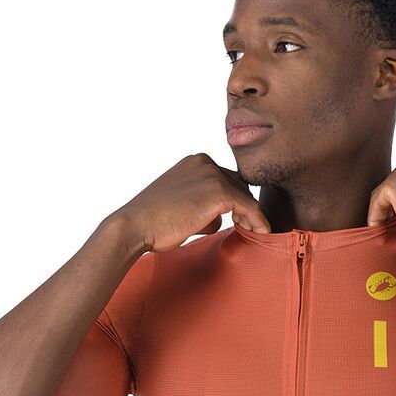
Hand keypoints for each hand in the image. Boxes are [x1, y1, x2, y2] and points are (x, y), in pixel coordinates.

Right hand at [111, 153, 271, 253]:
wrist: (135, 225)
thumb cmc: (153, 223)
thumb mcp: (180, 207)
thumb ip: (201, 207)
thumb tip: (217, 220)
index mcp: (195, 162)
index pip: (225, 179)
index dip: (234, 201)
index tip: (239, 220)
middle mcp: (205, 161)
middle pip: (238, 185)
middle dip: (244, 207)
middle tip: (248, 229)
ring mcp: (212, 174)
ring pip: (245, 195)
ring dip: (251, 215)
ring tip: (253, 234)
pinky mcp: (219, 191)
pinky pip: (250, 207)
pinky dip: (258, 221)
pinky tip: (261, 234)